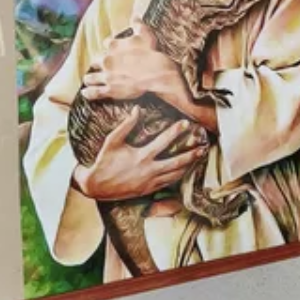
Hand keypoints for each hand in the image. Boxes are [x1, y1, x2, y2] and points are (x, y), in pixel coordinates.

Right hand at [72, 106, 208, 200]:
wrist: (96, 186)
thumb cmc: (104, 161)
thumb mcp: (112, 141)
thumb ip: (126, 125)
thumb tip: (137, 109)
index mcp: (141, 157)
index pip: (163, 142)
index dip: (175, 131)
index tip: (185, 123)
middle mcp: (148, 171)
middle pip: (176, 163)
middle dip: (190, 154)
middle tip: (202, 147)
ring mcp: (149, 183)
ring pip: (174, 175)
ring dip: (188, 166)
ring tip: (198, 158)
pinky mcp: (148, 190)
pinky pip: (168, 183)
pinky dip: (178, 176)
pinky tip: (184, 171)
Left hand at [81, 17, 178, 101]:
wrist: (154, 72)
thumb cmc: (150, 53)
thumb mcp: (145, 34)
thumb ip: (137, 24)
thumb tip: (135, 15)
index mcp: (113, 46)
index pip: (106, 44)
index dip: (108, 47)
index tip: (110, 49)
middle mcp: (107, 60)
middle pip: (95, 61)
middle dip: (96, 64)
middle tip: (98, 66)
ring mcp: (107, 75)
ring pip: (91, 77)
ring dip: (89, 78)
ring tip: (88, 80)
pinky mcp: (110, 89)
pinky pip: (95, 92)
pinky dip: (89, 93)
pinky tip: (85, 93)